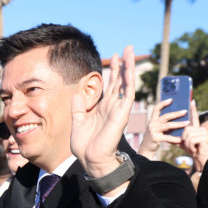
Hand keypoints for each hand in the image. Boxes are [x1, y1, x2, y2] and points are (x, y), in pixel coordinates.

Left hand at [71, 46, 135, 190]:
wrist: (90, 159)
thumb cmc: (84, 145)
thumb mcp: (77, 122)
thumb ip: (78, 108)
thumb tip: (78, 94)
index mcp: (102, 108)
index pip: (110, 85)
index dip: (113, 71)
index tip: (114, 57)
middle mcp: (112, 106)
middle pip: (120, 81)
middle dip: (123, 64)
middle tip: (128, 48)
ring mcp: (118, 109)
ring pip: (126, 84)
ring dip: (129, 68)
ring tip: (130, 52)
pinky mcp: (121, 114)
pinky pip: (128, 95)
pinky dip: (129, 82)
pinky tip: (129, 70)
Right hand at [137, 98, 186, 159]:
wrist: (146, 148)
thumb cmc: (155, 136)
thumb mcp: (157, 128)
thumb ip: (164, 122)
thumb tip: (177, 114)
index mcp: (152, 120)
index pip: (156, 109)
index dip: (163, 103)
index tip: (171, 100)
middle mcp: (152, 124)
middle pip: (165, 116)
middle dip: (176, 113)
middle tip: (185, 111)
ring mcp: (153, 131)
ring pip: (168, 125)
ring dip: (179, 124)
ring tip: (187, 123)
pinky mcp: (155, 138)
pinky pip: (167, 137)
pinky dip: (175, 138)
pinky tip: (181, 139)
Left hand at [180, 101, 207, 171]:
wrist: (200, 158)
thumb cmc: (192, 150)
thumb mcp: (183, 142)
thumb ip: (176, 136)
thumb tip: (167, 132)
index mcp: (196, 128)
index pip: (194, 117)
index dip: (192, 109)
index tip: (191, 100)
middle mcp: (201, 128)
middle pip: (186, 129)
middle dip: (184, 138)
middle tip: (188, 145)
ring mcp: (204, 132)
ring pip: (188, 134)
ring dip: (187, 143)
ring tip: (191, 147)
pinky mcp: (204, 138)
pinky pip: (191, 139)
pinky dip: (190, 146)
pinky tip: (194, 149)